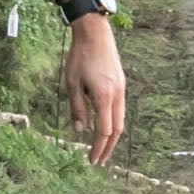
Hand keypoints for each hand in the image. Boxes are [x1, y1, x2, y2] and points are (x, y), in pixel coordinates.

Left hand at [65, 12, 125, 164]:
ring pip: (120, 119)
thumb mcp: (72, 83)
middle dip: (108, 148)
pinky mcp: (120, 83)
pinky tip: (104, 125)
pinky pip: (120, 108)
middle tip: (99, 161)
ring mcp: (121, 89)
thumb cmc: (80, 56)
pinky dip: (113, 122)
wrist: (95, 33)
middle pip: (117, 129)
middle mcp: (117, 94)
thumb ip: (77, 108)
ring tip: (102, 147)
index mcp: (104, 96)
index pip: (104, 131)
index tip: (92, 160)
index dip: (98, 148)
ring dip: (112, 136)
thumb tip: (81, 130)